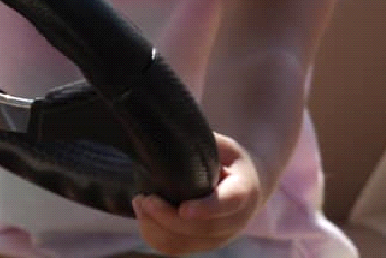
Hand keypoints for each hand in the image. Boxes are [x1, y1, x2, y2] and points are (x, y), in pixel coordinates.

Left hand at [132, 134, 264, 255]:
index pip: (228, 204)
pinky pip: (176, 249)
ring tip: (140, 203)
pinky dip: (155, 236)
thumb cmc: (229, 161)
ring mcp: (219, 237)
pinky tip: (143, 216)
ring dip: (158, 227)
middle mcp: (235, 221)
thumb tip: (173, 137)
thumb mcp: (225, 146)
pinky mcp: (202, 245)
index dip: (206, 209)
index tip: (183, 209)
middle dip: (169, 218)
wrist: (245, 186)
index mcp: (244, 191)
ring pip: (186, 243)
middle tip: (145, 199)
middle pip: (203, 229)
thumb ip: (207, 145)